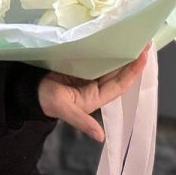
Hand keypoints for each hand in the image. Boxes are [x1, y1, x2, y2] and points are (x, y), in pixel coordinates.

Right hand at [37, 41, 151, 143]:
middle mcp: (95, 85)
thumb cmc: (48, 100)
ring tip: (132, 37)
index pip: (120, 84)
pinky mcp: (80, 64)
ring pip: (110, 63)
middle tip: (144, 41)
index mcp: (95, 97)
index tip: (143, 57)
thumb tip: (100, 137)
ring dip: (121, 52)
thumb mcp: (65, 110)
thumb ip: (82, 122)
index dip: (132, 72)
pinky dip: (106, 48)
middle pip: (118, 72)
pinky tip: (111, 38)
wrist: (31, 90)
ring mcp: (88, 74)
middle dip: (132, 59)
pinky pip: (98, 56)